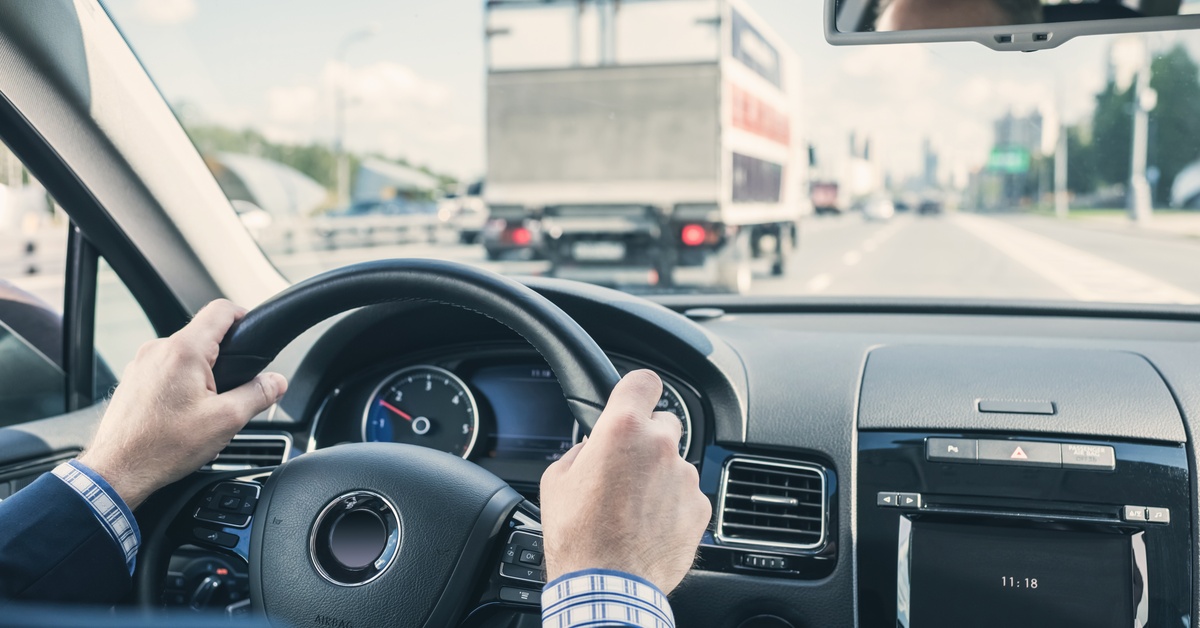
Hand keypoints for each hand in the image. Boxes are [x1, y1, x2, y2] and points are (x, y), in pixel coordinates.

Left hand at [78, 299, 286, 508]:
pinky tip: (182, 418)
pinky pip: (166, 373)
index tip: (253, 333)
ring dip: (201, 377)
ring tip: (204, 413)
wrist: (117, 471)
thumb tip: (276, 382)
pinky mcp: (132, 381)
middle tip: (231, 393)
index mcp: (184, 351)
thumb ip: (258, 395)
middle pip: (203, 337)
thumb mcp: (226, 420)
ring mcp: (141, 365)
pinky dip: (181, 388)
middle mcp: (158, 350)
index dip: (243, 316)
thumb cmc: (162, 446)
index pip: (220, 310)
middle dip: (224, 361)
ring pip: (184, 357)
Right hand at [539, 370, 710, 593]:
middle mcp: (659, 446)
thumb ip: (581, 451)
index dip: (639, 389)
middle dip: (647, 439)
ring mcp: (684, 477)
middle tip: (626, 467)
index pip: (645, 381)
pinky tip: (650, 525)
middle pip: (664, 422)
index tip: (636, 399)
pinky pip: (687, 494)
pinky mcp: (699, 507)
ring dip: (659, 476)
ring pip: (676, 462)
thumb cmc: (579, 537)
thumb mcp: (557, 481)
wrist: (607, 585)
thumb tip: (592, 448)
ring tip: (634, 507)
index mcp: (622, 430)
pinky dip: (673, 504)